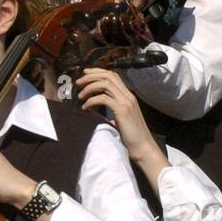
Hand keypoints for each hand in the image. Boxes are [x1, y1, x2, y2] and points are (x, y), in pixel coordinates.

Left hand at [75, 69, 168, 186]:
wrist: (143, 148)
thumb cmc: (131, 137)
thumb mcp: (119, 119)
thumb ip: (109, 110)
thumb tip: (92, 108)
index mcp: (128, 96)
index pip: (113, 76)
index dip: (98, 72)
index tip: (85, 74)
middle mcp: (128, 96)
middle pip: (109, 76)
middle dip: (91, 76)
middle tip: (78, 82)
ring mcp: (126, 102)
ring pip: (106, 84)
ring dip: (90, 87)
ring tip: (80, 96)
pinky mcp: (122, 111)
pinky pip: (103, 99)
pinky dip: (91, 101)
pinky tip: (86, 108)